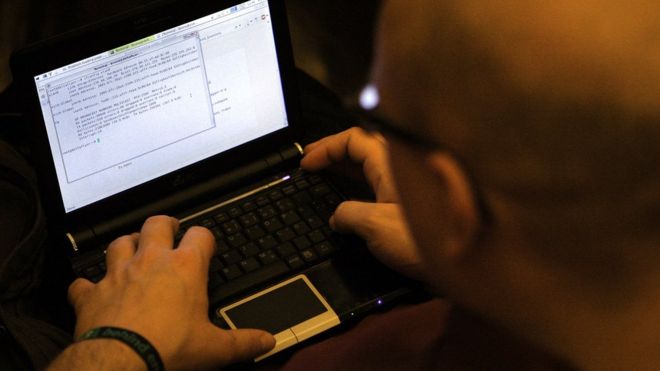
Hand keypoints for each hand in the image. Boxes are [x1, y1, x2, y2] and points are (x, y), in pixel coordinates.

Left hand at [66, 216, 274, 370]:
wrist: (121, 361)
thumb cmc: (168, 348)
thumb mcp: (214, 348)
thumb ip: (243, 342)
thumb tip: (267, 341)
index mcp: (185, 268)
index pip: (200, 235)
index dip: (205, 237)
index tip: (206, 245)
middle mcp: (151, 262)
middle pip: (157, 224)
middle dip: (164, 224)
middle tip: (169, 229)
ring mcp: (118, 274)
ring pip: (120, 242)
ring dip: (126, 244)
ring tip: (132, 249)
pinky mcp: (92, 294)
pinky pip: (83, 282)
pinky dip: (86, 285)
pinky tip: (90, 289)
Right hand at [301, 128, 426, 280]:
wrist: (460, 264)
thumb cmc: (423, 240)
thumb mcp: (373, 225)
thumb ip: (347, 214)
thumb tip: (337, 218)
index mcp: (391, 164)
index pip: (353, 139)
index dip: (326, 147)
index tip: (307, 162)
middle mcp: (400, 169)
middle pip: (362, 148)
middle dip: (333, 154)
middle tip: (311, 162)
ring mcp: (406, 186)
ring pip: (370, 167)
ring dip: (346, 169)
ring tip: (325, 176)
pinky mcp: (409, 204)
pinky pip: (378, 185)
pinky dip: (359, 186)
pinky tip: (349, 200)